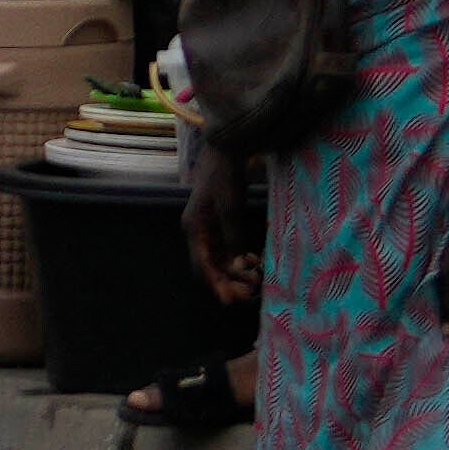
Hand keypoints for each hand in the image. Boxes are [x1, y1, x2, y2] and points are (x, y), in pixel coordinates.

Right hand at [185, 147, 258, 298]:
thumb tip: (236, 265)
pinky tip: (252, 262)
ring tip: (255, 279)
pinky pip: (225, 248)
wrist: (225, 150)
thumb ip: (232, 237)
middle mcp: (197, 232)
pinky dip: (237, 258)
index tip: (231, 299)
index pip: (201, 265)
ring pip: (218, 258)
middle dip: (228, 280)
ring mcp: (207, 228)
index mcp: (193, 229)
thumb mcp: (230, 208)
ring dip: (234, 271)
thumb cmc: (224, 176)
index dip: (216, 283)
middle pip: (209, 265)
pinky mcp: (217, 223)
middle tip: (249, 292)